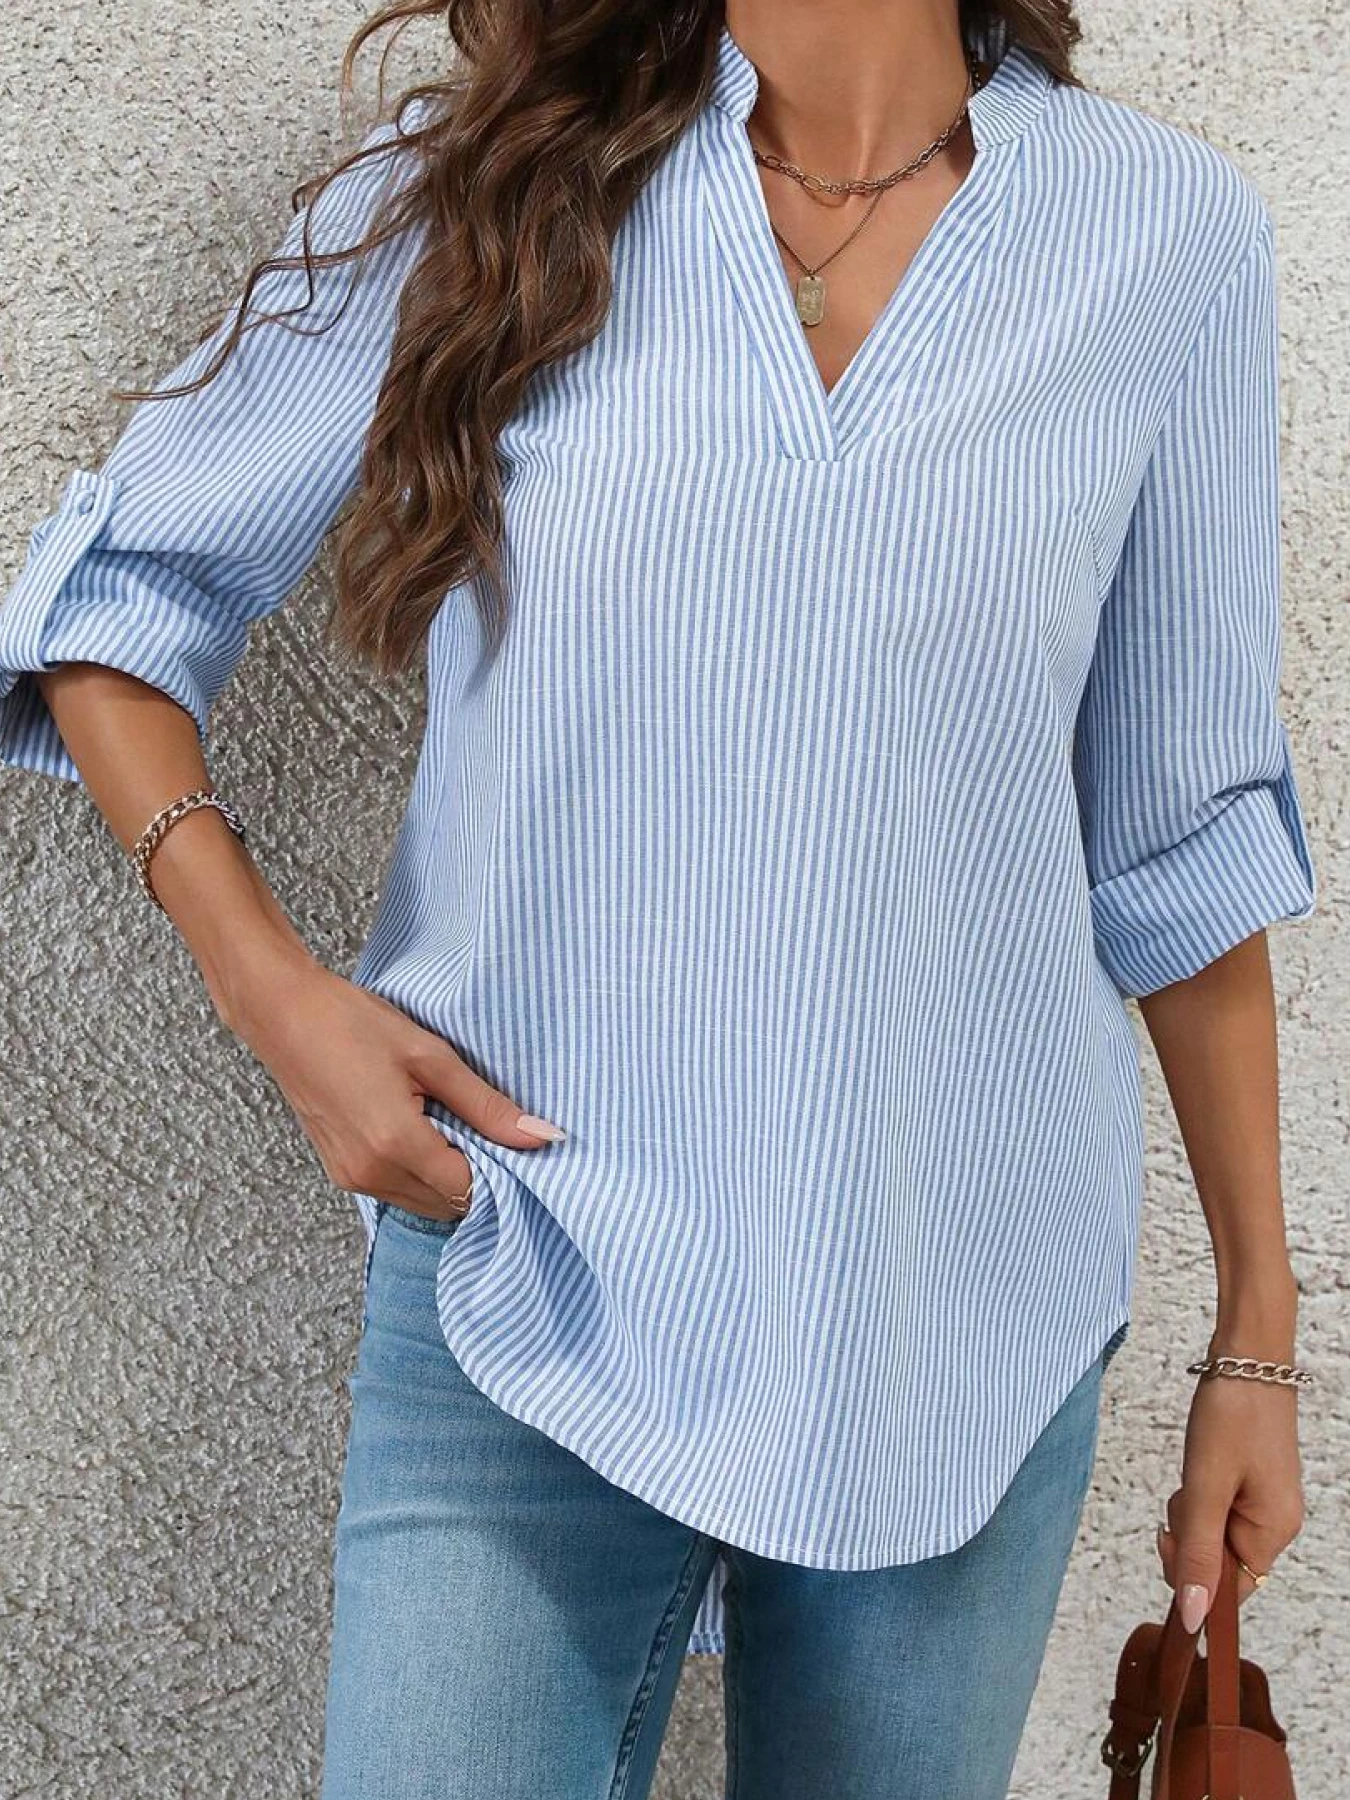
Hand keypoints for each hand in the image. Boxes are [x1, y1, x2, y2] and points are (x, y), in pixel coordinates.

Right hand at [224, 948, 563, 1222]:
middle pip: (447, 1204)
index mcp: (396, 1143)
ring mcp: (351, 1178)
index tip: (506, 1137)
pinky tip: (417, 1128)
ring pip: (423, 1202)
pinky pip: (396, 1190)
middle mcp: (371, 1173)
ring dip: (444, 1174)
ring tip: (443, 1119)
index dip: (497, 1168)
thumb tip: (542, 1138)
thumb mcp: (431, 1056)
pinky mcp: (340, 1173)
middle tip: (476, 1124)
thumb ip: (487, 1105)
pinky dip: (417, 1171)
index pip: (469, 1189)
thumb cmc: (352, 1024)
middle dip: (473, 1174)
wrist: (283, 1015)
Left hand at [1157, 1363, 1303, 1631]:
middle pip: (1217, 1559)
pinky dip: (1199, 1490)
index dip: (1193, 1575)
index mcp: (1273, 1532)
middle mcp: (1276, 1523)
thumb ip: (1197, 1553)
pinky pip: (1215, 1504)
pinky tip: (1201, 1460)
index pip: (1229, 1589)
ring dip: (1191, 1508)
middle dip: (1189, 1532)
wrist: (1246, 1356)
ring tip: (1196, 1467)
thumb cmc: (1231, 1416)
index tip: (1168, 1536)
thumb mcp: (1205, 1487)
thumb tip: (1192, 1617)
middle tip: (1186, 1491)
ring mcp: (1264, 1501)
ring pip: (1211, 1529)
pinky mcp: (1251, 1481)